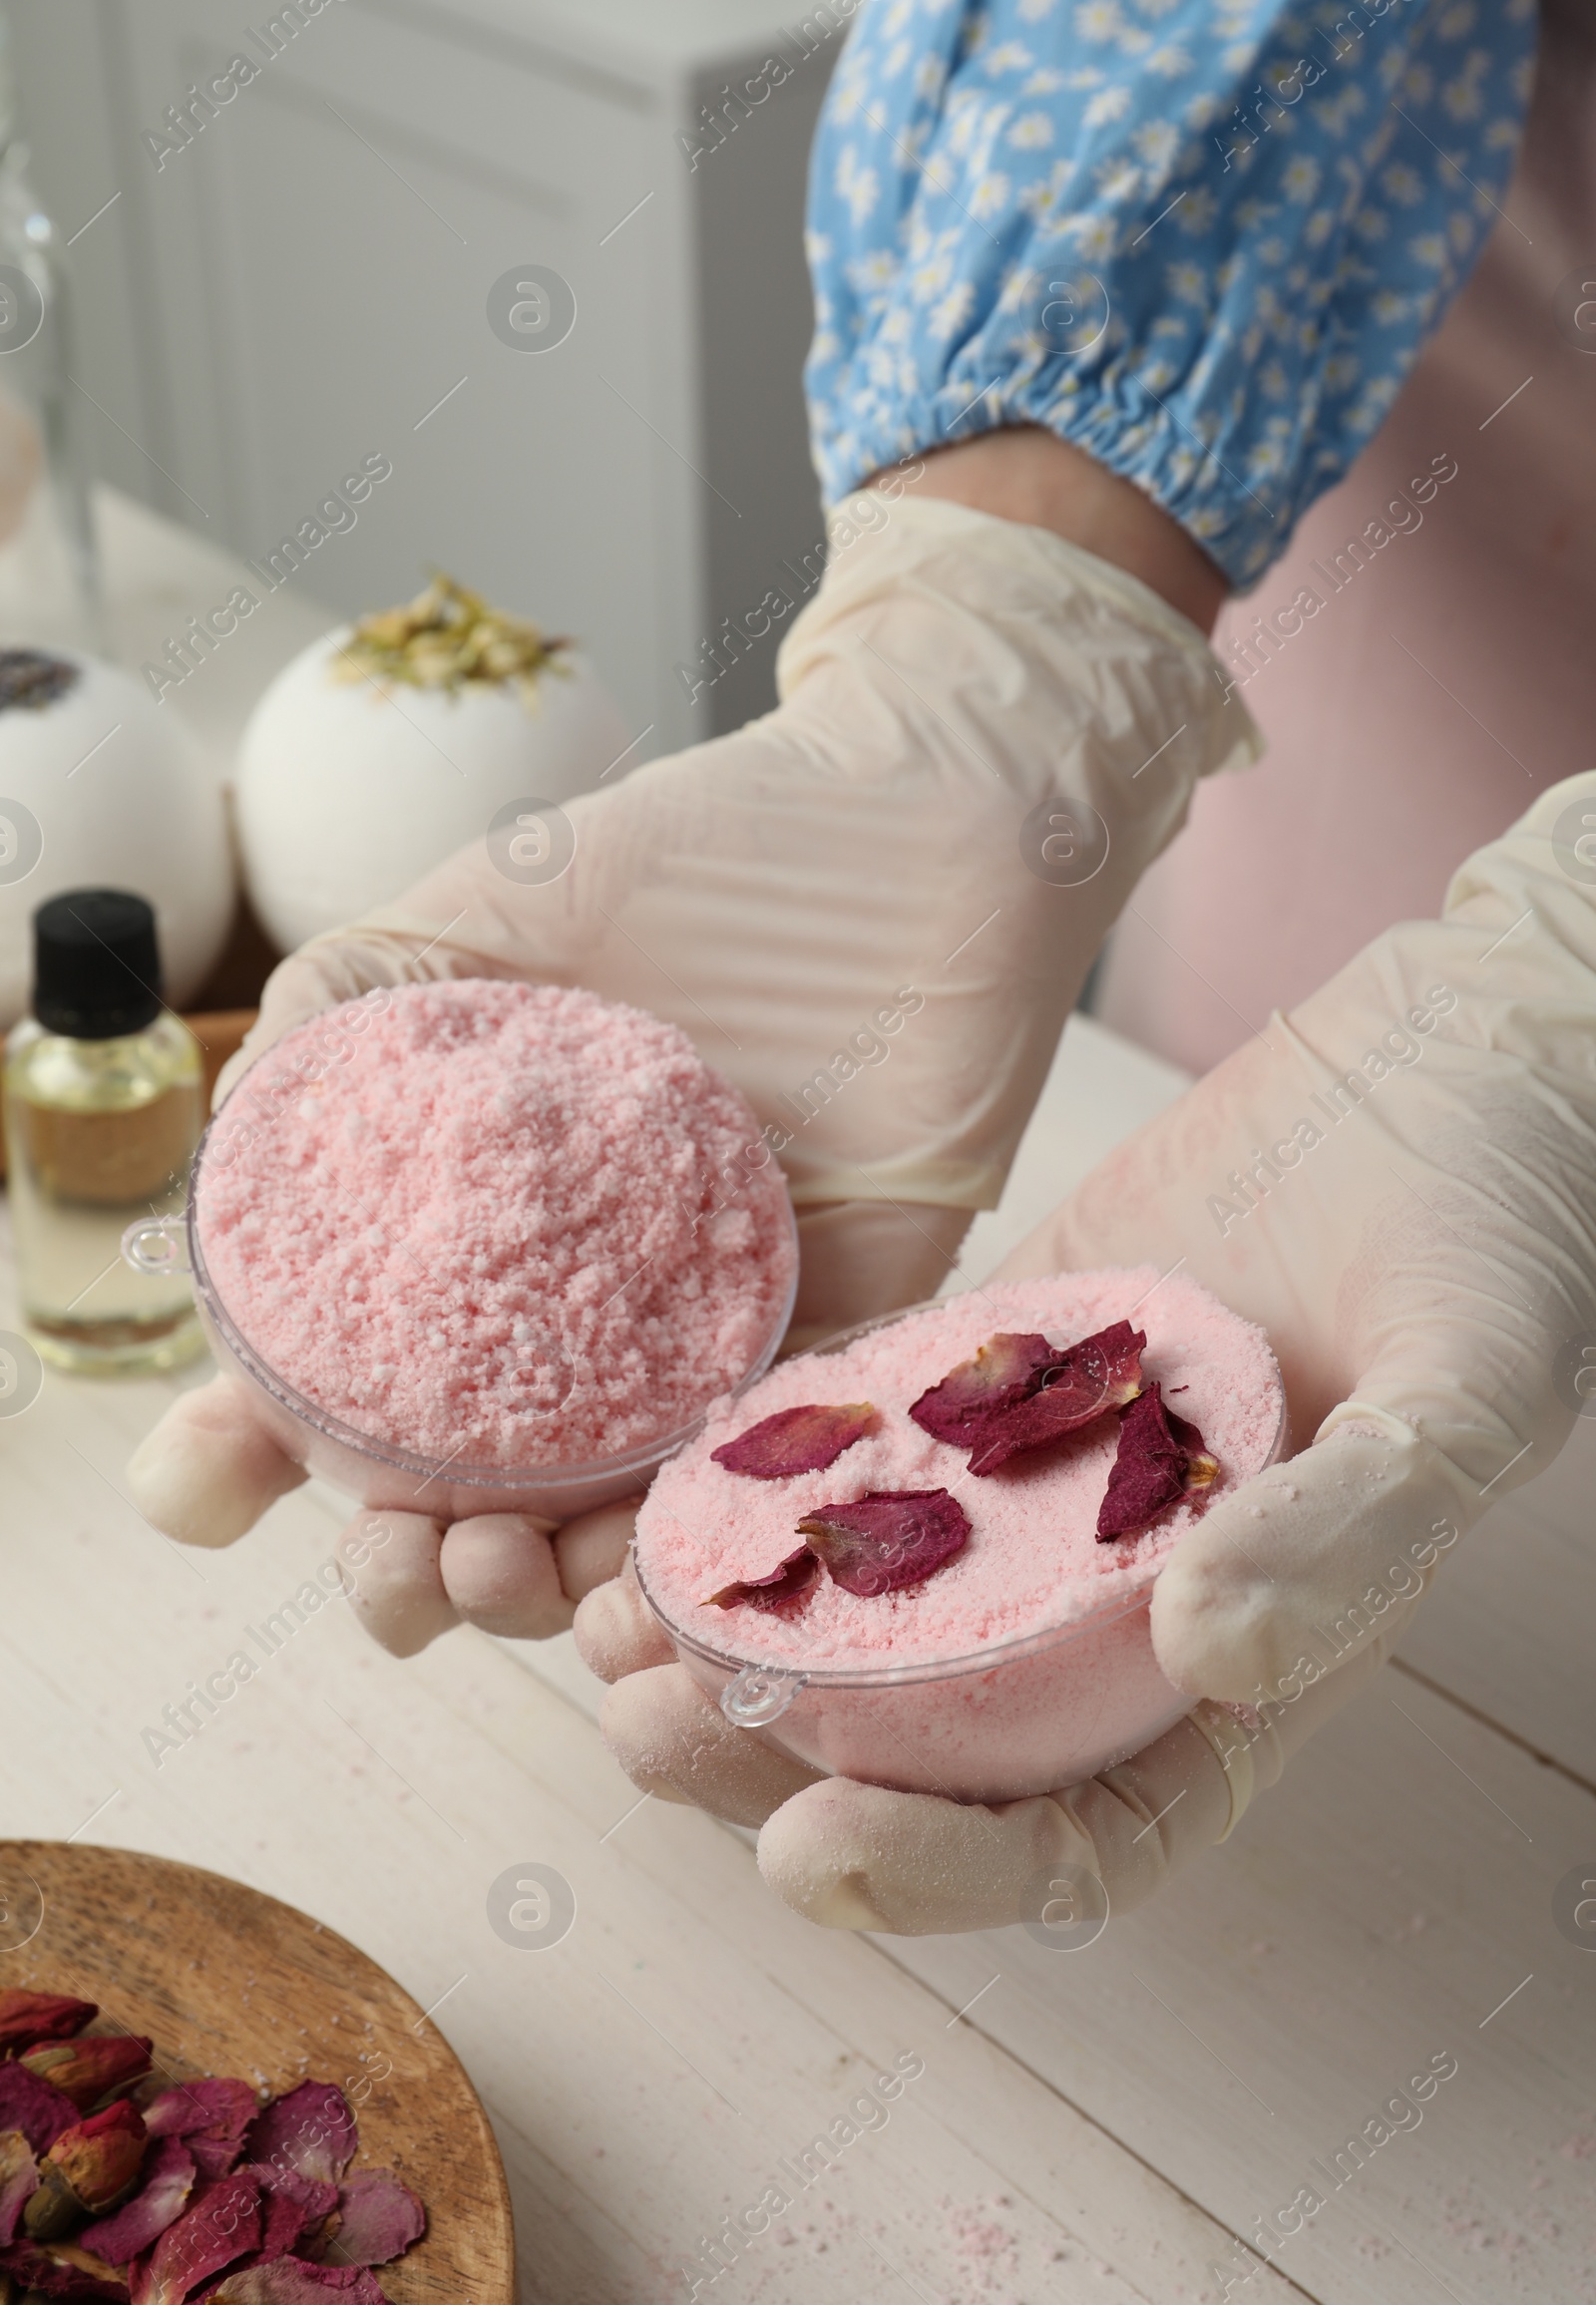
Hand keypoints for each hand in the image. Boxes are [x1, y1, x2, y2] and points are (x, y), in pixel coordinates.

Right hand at [131, 479, 1249, 1651]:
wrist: (927, 808)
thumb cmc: (712, 850)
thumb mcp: (494, 907)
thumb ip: (352, 1008)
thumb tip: (223, 1140)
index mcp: (495, 1227)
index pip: (360, 1376)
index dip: (263, 1455)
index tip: (210, 1489)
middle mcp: (597, 1307)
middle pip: (484, 1492)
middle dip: (415, 1567)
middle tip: (397, 1574)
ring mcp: (723, 1336)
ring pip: (624, 1521)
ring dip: (552, 1589)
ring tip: (501, 1581)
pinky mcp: (863, 1338)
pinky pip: (785, 1477)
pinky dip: (711, 1542)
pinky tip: (648, 1580)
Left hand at [584, 774, 1595, 1927]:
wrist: (1456, 1069)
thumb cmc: (1507, 1245)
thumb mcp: (1465, 1392)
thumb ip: (1355, 1532)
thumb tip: (1210, 1660)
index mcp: (1239, 1664)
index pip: (1083, 1830)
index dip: (947, 1873)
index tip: (810, 1860)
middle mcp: (1112, 1594)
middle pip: (927, 1740)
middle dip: (776, 1765)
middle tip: (645, 1735)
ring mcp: (1036, 1480)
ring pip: (858, 1603)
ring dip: (727, 1634)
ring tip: (593, 1623)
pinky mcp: (985, 1359)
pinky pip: (850, 1437)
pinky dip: (750, 1472)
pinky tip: (645, 1476)